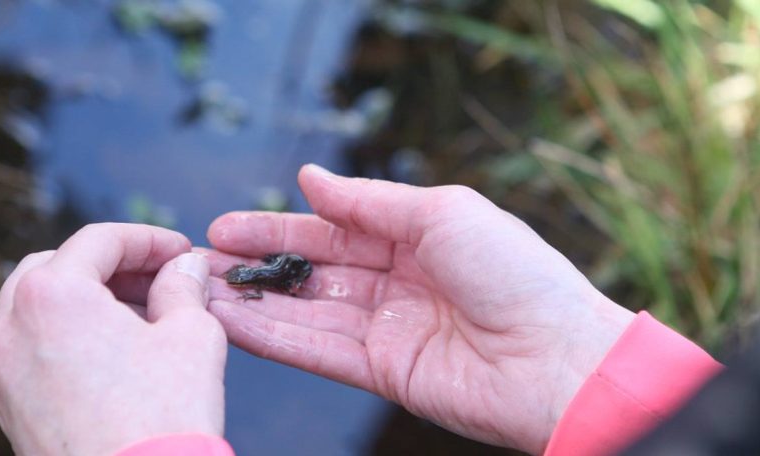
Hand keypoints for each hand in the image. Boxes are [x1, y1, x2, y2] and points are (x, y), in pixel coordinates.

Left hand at [0, 224, 225, 454]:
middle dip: (111, 267)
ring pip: (37, 311)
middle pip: (57, 267)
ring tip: (141, 319)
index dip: (149, 240)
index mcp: (51, 295)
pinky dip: (68, 341)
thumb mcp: (192, 337)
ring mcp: (2, 371)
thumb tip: (184, 268)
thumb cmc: (162, 418)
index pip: (100, 240)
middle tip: (159, 279)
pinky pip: (33, 354)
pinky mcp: (8, 409)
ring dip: (86, 302)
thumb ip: (184, 288)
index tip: (181, 252)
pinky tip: (115, 359)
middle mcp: (10, 326)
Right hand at [203, 165, 633, 453]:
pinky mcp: (383, 373)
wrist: (558, 362)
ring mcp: (390, 329)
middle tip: (201, 259)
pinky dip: (274, 337)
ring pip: (307, 312)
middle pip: (314, 270)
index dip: (279, 227)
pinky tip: (232, 322)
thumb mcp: (443, 213)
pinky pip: (317, 351)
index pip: (335, 228)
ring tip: (201, 291)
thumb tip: (309, 179)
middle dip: (257, 264)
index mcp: (421, 237)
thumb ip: (368, 201)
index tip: (226, 225)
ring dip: (254, 302)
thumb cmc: (517, 275)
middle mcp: (401, 282)